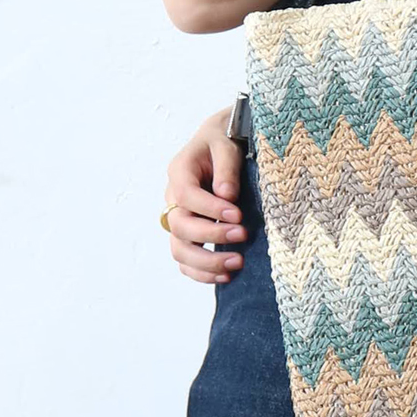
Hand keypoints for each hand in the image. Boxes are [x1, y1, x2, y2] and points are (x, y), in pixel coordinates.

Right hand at [164, 106, 246, 282]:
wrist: (219, 142)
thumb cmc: (224, 140)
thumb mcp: (227, 143)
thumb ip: (226, 167)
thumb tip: (227, 195)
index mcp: (180, 171)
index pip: (186, 195)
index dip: (209, 208)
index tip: (238, 215)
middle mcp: (173, 197)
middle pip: (179, 225)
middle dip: (211, 235)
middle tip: (242, 235)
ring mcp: (178, 217)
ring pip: (179, 249)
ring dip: (206, 262)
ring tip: (237, 263)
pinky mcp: (188, 233)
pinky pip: (185, 260)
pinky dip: (201, 273)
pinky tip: (226, 276)